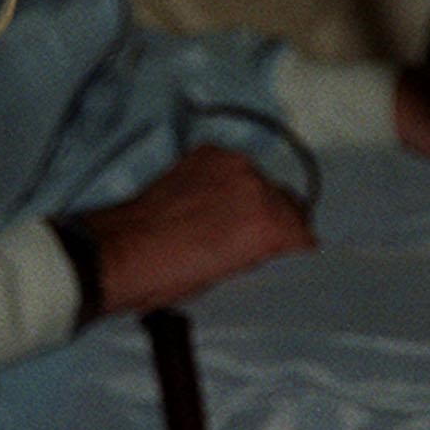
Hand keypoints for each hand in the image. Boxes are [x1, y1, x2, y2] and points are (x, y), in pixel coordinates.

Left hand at [83, 145, 315, 314]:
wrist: (124, 249)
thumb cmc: (174, 275)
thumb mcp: (231, 275)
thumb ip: (260, 252)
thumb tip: (271, 243)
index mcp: (266, 226)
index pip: (304, 234)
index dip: (296, 248)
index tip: (289, 255)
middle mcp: (256, 186)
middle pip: (288, 203)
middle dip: (278, 221)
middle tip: (257, 239)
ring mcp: (231, 164)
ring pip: (262, 181)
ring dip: (253, 197)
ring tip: (228, 218)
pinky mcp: (208, 153)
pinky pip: (233, 167)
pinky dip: (228, 180)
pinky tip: (210, 199)